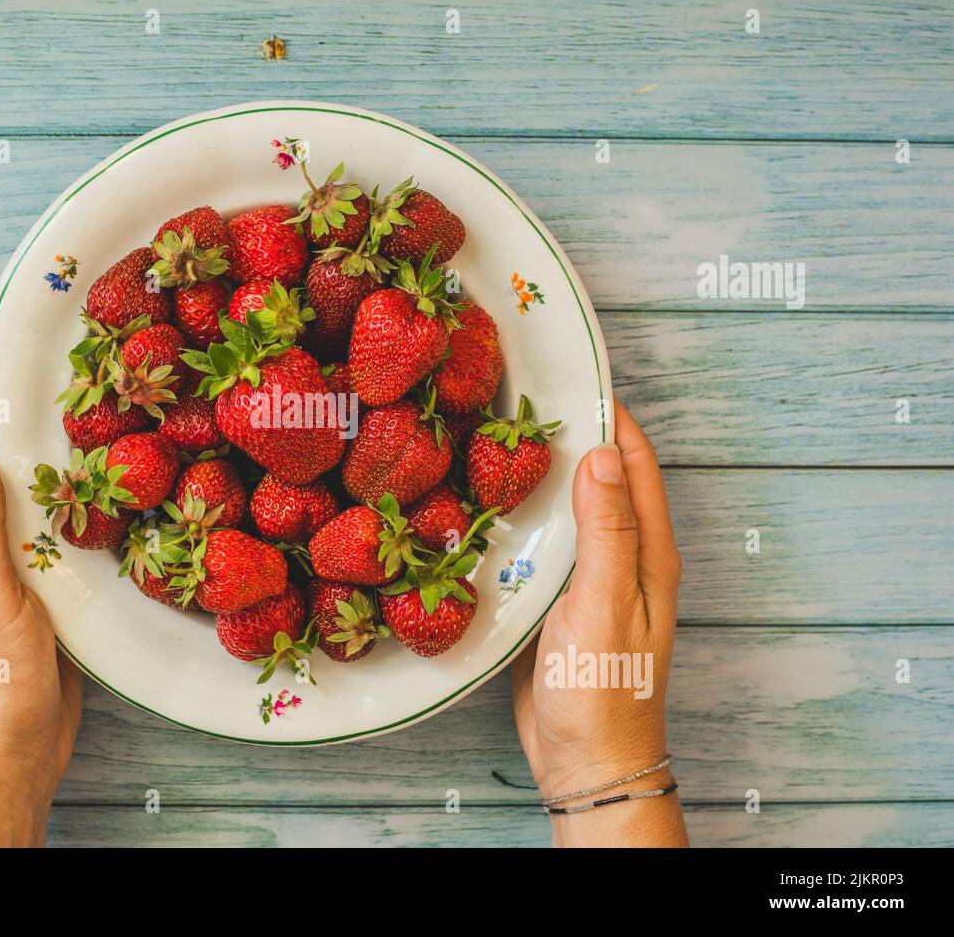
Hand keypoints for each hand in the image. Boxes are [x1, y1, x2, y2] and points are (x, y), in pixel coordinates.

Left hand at [0, 418, 81, 846]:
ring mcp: (9, 575)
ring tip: (109, 441)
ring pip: (34, 511)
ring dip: (62, 481)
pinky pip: (59, 545)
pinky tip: (115, 507)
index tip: (28, 381)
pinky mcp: (43, 597)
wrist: (14, 753)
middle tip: (85, 405)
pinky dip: (81, 521)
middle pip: (0, 479)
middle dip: (33, 442)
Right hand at [511, 399, 685, 845]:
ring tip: (495, 437)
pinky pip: (541, 544)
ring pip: (566, 509)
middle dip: (569, 435)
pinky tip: (486, 504)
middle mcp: (622, 556)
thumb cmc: (604, 689)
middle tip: (519, 398)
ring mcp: (588, 577)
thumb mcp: (604, 603)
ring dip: (539, 475)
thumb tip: (602, 453)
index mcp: (648, 552)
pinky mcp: (556, 599)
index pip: (634, 463)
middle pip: (599, 479)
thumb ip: (606, 530)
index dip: (609, 416)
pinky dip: (520, 516)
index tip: (573, 374)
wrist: (584, 760)